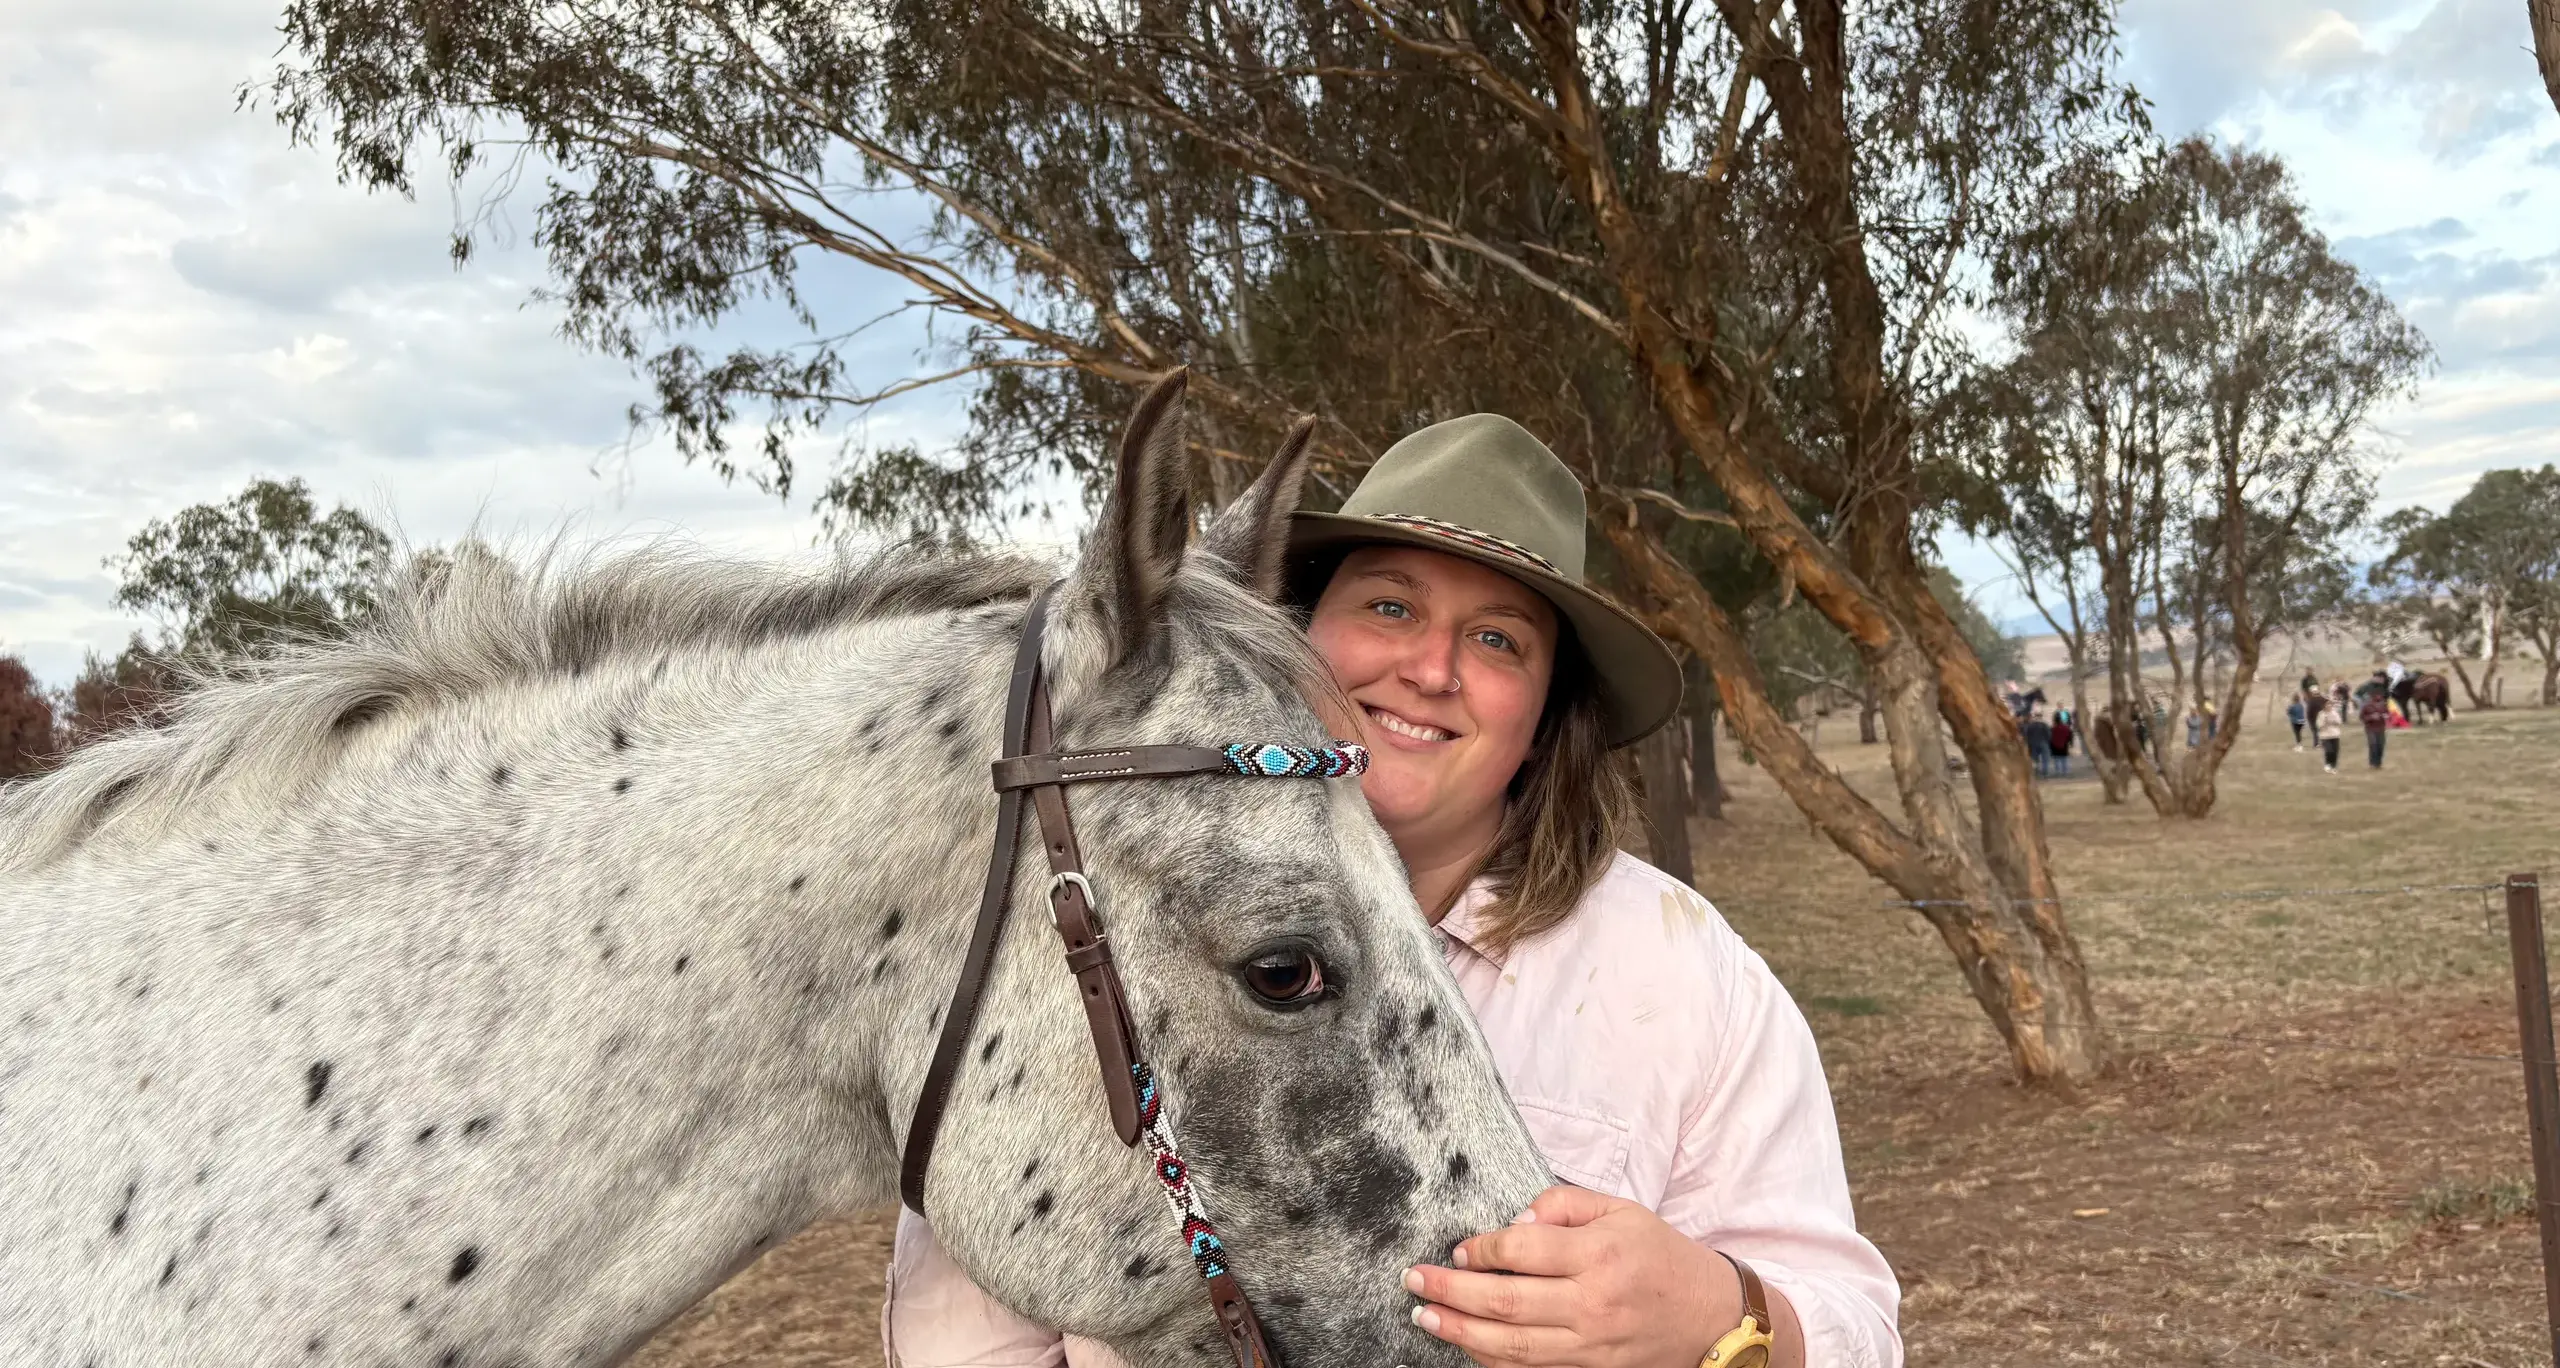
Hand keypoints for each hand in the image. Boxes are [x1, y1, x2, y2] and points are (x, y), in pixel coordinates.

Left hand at [1401, 1185, 1735, 1367]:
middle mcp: (1592, 1302)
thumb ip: (1564, 1204)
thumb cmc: (1662, 1256)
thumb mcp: (1621, 1210)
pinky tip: (1468, 1345)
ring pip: (1511, 1346)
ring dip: (1460, 1332)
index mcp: (1599, 1254)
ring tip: (1425, 1318)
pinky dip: (1494, 1360)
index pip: (1521, 1251)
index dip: (1481, 1250)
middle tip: (1414, 1282)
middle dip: (1450, 1292)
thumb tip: (1513, 1222)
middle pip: (1505, 1302)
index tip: (1458, 1249)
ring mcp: (1591, 1344)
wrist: (1713, 1316)